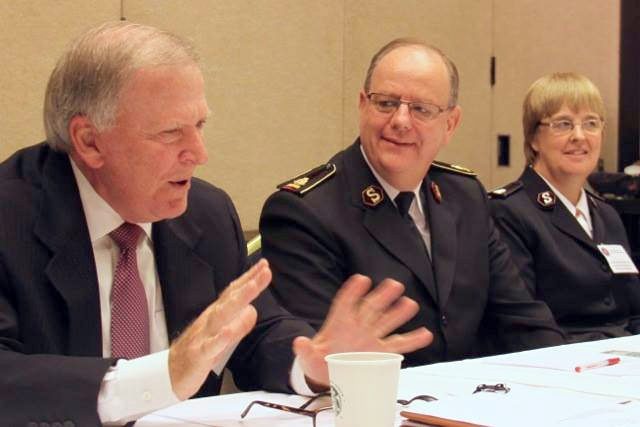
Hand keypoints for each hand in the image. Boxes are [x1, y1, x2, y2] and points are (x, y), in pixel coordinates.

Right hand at [168, 259, 271, 399]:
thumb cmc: (197, 351)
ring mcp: (203, 336)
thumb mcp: (221, 335)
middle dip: (248, 285)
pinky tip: (229, 330)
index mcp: (215, 315)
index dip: (249, 279)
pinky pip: (210, 346)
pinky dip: (220, 338)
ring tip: (253, 289)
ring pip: (222, 317)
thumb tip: (253, 309)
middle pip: (231, 300)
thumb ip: (237, 322)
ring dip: (238, 302)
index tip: (264, 265)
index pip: (233, 293)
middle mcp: (209, 321)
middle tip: (265, 270)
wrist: (169, 374)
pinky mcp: (199, 355)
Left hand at [294, 275, 432, 387]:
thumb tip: (299, 342)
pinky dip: (413, 340)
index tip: (361, 280)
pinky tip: (425, 333)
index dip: (352, 292)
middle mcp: (358, 326)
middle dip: (382, 296)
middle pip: (371, 308)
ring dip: (398, 313)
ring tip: (410, 304)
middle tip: (394, 284)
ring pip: (387, 322)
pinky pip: (399, 345)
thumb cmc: (317, 361)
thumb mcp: (308, 357)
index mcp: (338, 323)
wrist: (328, 374)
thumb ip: (305, 350)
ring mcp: (371, 337)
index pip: (345, 304)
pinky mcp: (381, 352)